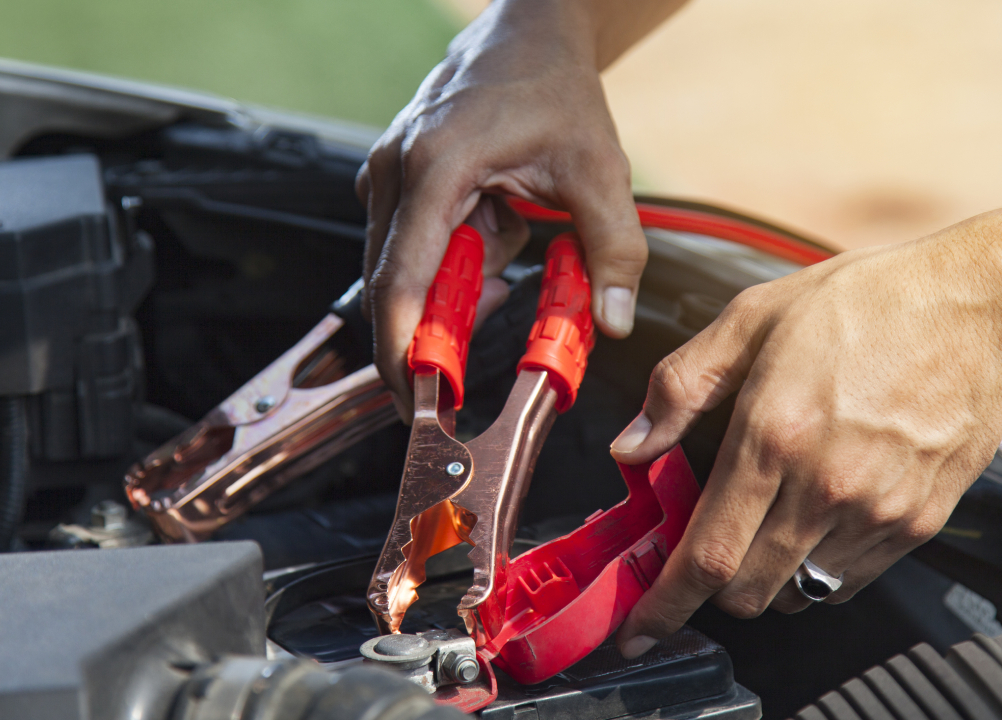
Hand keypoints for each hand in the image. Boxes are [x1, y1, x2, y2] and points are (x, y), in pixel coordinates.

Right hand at [358, 0, 648, 420]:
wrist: (530, 35)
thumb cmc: (555, 90)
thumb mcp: (599, 171)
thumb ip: (614, 250)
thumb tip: (613, 321)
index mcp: (435, 169)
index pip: (400, 283)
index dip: (402, 353)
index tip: (418, 401)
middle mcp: (395, 173)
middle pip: (394, 288)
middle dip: (437, 330)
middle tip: (484, 351)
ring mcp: (387, 175)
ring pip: (406, 270)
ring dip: (459, 282)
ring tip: (513, 238)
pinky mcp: (394, 184)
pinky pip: (415, 248)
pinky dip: (457, 258)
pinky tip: (499, 225)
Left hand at [609, 224, 1001, 657]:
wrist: (983, 311)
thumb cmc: (869, 305)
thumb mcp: (752, 318)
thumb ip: (681, 386)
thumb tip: (632, 446)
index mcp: (774, 435)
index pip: (707, 556)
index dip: (665, 605)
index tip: (639, 630)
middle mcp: (825, 486)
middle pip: (747, 591)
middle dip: (710, 587)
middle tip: (704, 546)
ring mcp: (877, 512)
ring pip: (797, 593)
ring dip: (766, 575)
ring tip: (768, 519)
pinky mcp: (917, 524)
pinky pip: (847, 581)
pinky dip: (817, 568)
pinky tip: (816, 515)